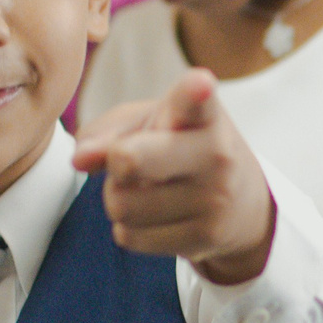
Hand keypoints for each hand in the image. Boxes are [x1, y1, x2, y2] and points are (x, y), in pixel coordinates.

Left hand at [72, 69, 275, 284]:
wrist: (243, 202)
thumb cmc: (182, 148)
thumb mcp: (152, 123)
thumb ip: (110, 131)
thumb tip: (79, 160)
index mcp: (204, 113)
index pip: (195, 100)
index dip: (194, 91)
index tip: (199, 85)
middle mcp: (216, 153)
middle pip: (130, 160)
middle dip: (115, 162)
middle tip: (125, 161)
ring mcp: (214, 199)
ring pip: (121, 205)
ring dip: (120, 199)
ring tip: (147, 189)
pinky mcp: (205, 237)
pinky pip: (129, 236)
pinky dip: (130, 228)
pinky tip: (156, 216)